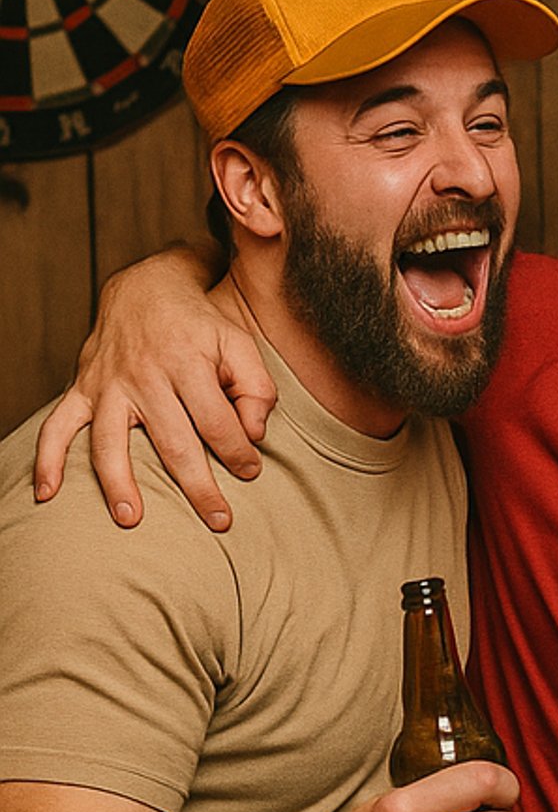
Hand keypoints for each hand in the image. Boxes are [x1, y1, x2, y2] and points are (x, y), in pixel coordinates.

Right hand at [33, 250, 274, 531]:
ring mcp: (108, 385)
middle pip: (173, 441)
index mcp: (188, 364)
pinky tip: (46, 493)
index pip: (216, 421)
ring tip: (131, 519)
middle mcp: (145, 376)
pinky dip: (47, 460)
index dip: (237, 451)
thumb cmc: (201, 327)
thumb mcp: (240, 345)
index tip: (251, 473)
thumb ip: (257, 388)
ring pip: (109, 441)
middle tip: (219, 521)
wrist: (146, 290)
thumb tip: (254, 434)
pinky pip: (57, 426)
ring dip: (118, 483)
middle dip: (197, 486)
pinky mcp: (82, 389)